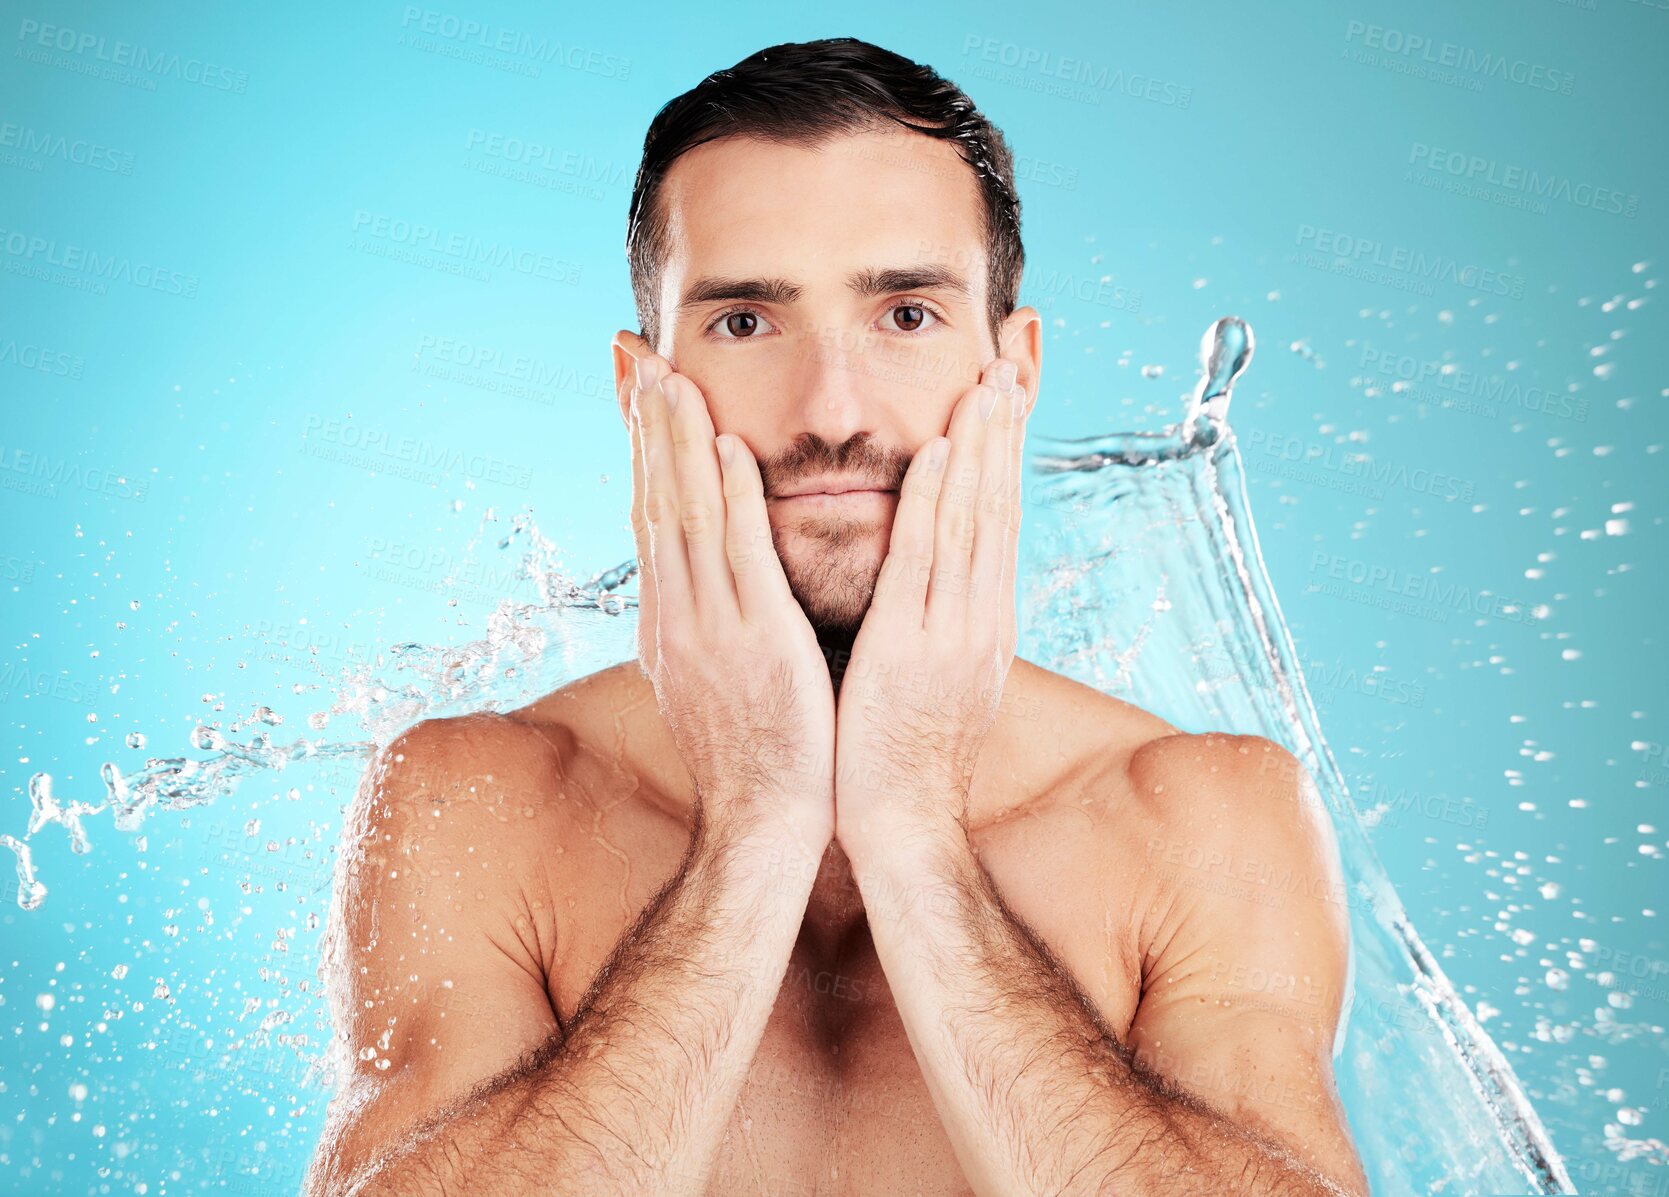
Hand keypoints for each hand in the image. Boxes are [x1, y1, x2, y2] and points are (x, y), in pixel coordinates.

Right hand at [627, 353, 835, 854]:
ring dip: (678, 442)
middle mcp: (678, 616)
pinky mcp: (756, 642)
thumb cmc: (753, 754)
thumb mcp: (709, 679)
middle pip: (655, 502)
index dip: (641, 451)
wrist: (764, 822)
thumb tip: (692, 589)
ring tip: (672, 374)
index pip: (649, 517)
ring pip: (687, 516)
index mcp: (669, 622)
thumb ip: (701, 624)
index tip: (637, 391)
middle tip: (638, 356)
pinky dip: (730, 499)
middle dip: (647, 426)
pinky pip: (740, 557)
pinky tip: (726, 447)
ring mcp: (712, 627)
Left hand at [834, 357, 1028, 863]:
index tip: (1006, 393)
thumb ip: (938, 622)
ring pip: (973, 521)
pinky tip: (937, 452)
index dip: (1004, 453)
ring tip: (986, 379)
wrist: (903, 829)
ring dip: (979, 446)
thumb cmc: (904, 756)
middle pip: (999, 505)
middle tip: (1011, 358)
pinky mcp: (914, 650)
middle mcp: (980, 617)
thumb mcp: (934, 676)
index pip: (998, 519)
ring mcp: (954, 632)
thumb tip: (934, 583)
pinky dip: (934, 504)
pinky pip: (924, 564)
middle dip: (1005, 430)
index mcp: (981, 621)